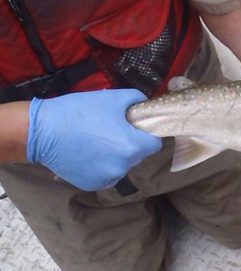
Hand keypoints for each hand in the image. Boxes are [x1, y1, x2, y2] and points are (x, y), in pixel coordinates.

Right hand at [27, 89, 161, 190]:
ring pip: (122, 165)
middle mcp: (123, 166)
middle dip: (130, 143)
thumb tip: (144, 105)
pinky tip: (88, 153)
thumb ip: (136, 100)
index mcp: (132, 146)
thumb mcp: (113, 98)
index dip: (147, 134)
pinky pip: (106, 174)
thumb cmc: (79, 111)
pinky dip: (101, 166)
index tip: (136, 127)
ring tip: (97, 141)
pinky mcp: (92, 185)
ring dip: (116, 156)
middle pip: (138, 154)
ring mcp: (107, 178)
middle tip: (112, 130)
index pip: (154, 144)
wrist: (42, 131)